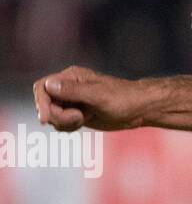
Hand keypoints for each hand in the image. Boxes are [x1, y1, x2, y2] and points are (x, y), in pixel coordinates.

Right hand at [32, 66, 148, 131]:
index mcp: (71, 76)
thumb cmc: (123, 99)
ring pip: (52, 116)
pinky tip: (84, 122)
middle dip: (58, 116)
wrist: (139, 109)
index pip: (42, 87)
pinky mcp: (76, 113)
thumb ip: (73, 91)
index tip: (47, 119)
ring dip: (65, 122)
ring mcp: (71, 101)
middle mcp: (68, 87)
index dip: (41, 103)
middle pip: (45, 104)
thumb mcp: (98, 96)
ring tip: (85, 118)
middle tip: (79, 118)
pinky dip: (68, 127)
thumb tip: (50, 85)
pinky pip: (61, 123)